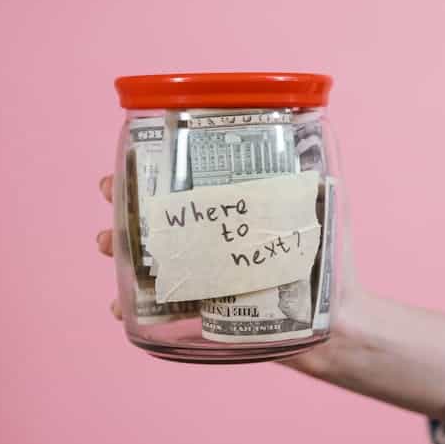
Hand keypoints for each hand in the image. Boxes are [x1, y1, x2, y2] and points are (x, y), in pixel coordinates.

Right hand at [96, 174, 444, 423]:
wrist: (337, 326)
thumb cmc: (334, 264)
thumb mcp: (323, 208)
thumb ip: (313, 171)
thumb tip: (314, 118)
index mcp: (234, 215)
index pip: (188, 185)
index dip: (154, 171)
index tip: (131, 159)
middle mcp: (214, 244)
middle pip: (161, 219)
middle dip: (128, 204)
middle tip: (109, 193)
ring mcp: (206, 279)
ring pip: (151, 259)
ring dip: (121, 251)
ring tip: (107, 245)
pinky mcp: (204, 316)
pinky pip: (160, 311)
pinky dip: (134, 308)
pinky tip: (119, 305)